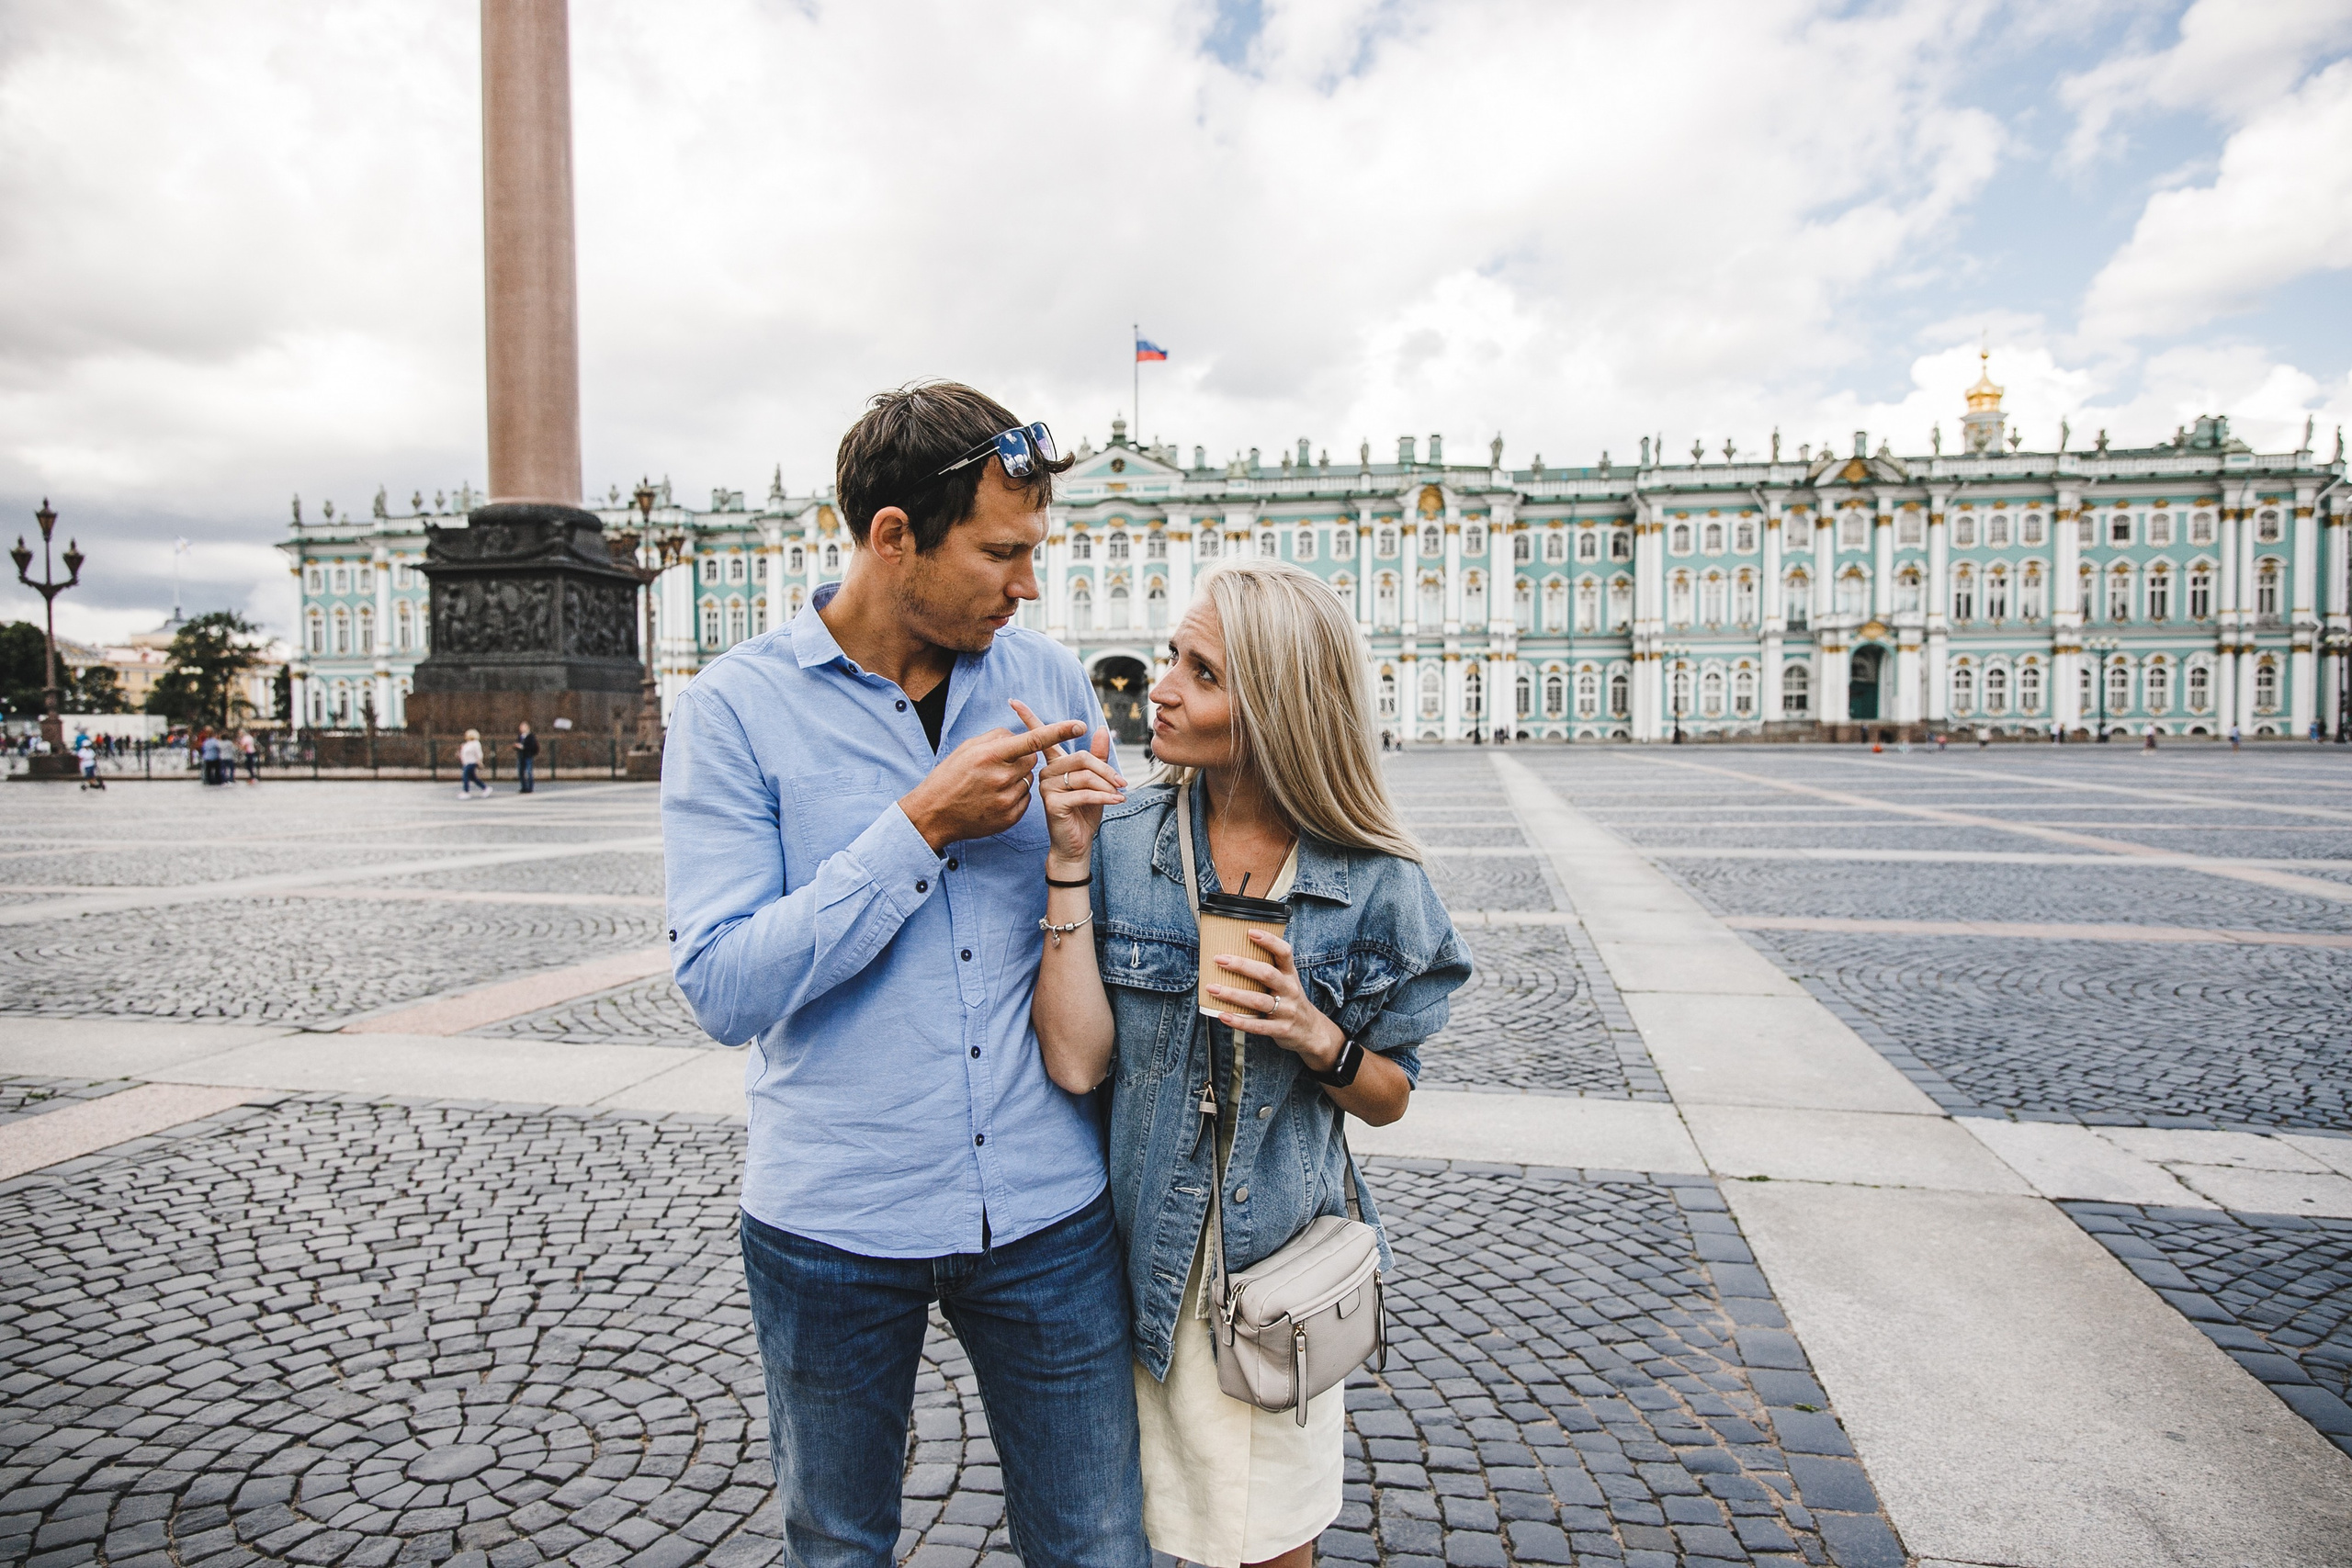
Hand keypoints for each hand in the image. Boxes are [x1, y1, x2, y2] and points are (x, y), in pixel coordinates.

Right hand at [900, 712, 1086, 851]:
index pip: (1032, 740)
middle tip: (1002, 762)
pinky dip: (1015, 795)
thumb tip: (1020, 735)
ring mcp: (1006, 800)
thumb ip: (998, 738)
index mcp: (990, 755)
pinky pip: (1025, 798)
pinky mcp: (1009, 817)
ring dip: (1017, 778)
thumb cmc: (949, 775)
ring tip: (992, 783)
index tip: (1080, 724)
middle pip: (1032, 760)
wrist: (934, 814)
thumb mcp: (968, 749)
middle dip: (1023, 758)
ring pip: (1029, 780)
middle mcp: (1001, 777)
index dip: (1058, 731)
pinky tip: (994, 798)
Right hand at [1010, 700, 1125, 872]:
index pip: (1041, 738)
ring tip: (1120, 794)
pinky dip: (1104, 796)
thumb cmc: (1083, 814)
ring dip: (1107, 785)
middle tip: (1122, 782)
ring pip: (1084, 775)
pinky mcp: (1052, 803)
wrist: (1077, 845)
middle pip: (1081, 757)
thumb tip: (1100, 728)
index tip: (1014, 701)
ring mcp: (1047, 788)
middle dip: (1106, 769)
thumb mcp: (1096, 782)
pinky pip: (1083, 793)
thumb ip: (1097, 756)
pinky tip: (1116, 801)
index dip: (1028, 717)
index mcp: (1054, 765)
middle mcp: (1046, 773)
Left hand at [1207, 929, 1343, 1072]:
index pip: (1284, 952)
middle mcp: (1290, 990)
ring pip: (1258, 1000)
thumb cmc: (1289, 1000)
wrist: (1311, 1031)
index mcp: (1290, 974)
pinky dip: (1238, 1021)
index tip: (1250, 931)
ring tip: (1212, 988)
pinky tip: (1222, 1015)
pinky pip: (1257, 1025)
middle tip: (1219, 959)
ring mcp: (1286, 1010)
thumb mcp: (1286, 981)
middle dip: (1241, 965)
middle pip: (1266, 974)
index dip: (1269, 941)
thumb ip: (1268, 968)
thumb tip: (1233, 952)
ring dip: (1232, 994)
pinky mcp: (1280, 1029)